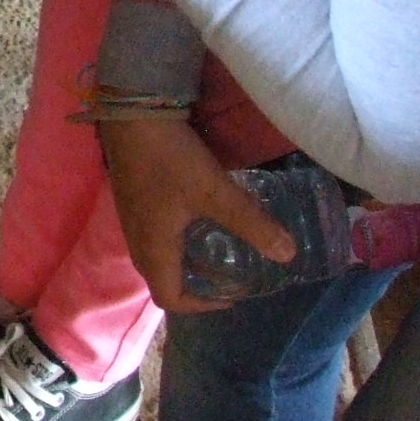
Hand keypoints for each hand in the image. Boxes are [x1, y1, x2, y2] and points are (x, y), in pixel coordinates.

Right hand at [97, 117, 299, 315]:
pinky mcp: (133, 198)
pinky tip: (199, 215)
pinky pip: (155, 234)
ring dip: (188, 260)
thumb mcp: (215, 192)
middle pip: (163, 278)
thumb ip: (252, 223)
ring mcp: (132, 218)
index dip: (202, 306)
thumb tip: (288, 255)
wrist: (131, 113)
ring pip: (159, 255)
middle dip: (197, 284)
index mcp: (154, 248)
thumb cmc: (170, 159)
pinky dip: (179, 239)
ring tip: (220, 246)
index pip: (170, 298)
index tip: (232, 295)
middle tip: (230, 273)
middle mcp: (138, 240)